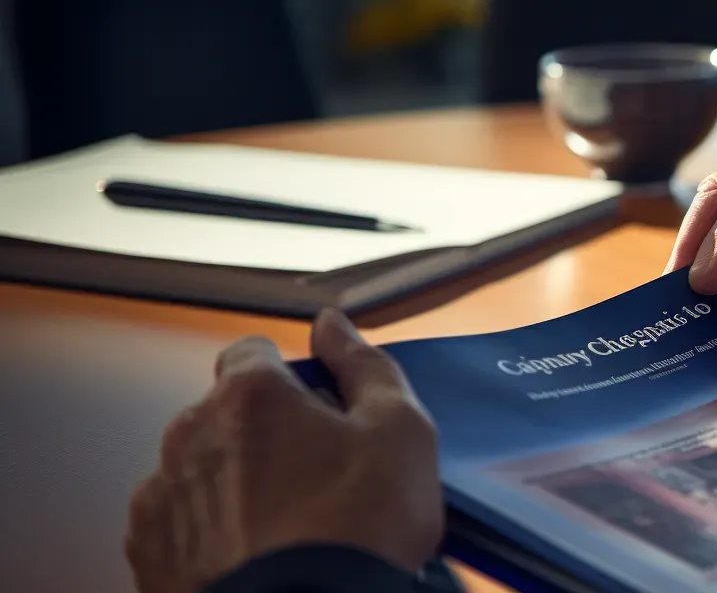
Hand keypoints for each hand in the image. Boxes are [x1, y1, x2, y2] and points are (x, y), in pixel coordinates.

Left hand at [126, 310, 441, 592]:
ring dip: (235, 486)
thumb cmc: (354, 530)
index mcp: (250, 394)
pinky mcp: (151, 553)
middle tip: (319, 480)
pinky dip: (211, 535)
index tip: (321, 412)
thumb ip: (365, 366)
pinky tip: (256, 555)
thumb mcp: (401, 432)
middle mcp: (191, 434)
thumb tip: (335, 327)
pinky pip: (181, 526)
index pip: (255, 352)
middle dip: (266, 436)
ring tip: (288, 529)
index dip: (294, 379)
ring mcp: (164, 496)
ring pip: (202, 471)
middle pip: (228, 415)